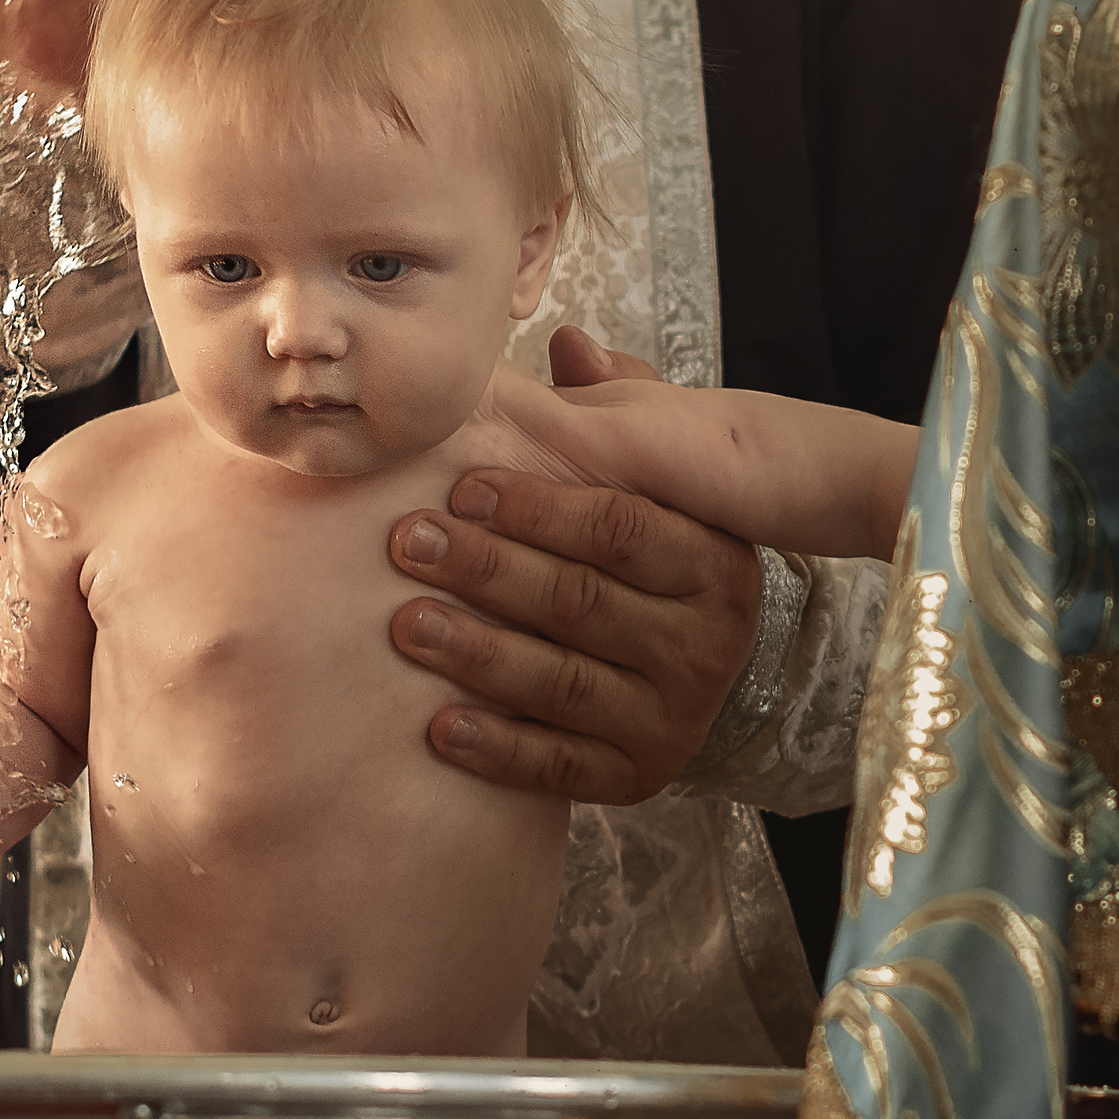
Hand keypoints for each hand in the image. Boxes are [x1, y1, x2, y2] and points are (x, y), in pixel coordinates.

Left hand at [386, 330, 762, 804]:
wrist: (698, 674)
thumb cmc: (652, 558)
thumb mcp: (657, 481)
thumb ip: (618, 412)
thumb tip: (570, 342)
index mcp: (712, 561)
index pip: (621, 528)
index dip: (538, 506)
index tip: (460, 484)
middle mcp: (705, 643)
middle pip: (581, 602)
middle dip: (487, 570)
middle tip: (407, 542)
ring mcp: (673, 715)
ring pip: (563, 684)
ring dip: (478, 654)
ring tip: (405, 623)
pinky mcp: (638, 775)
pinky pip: (561, 768)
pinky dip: (499, 749)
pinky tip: (438, 725)